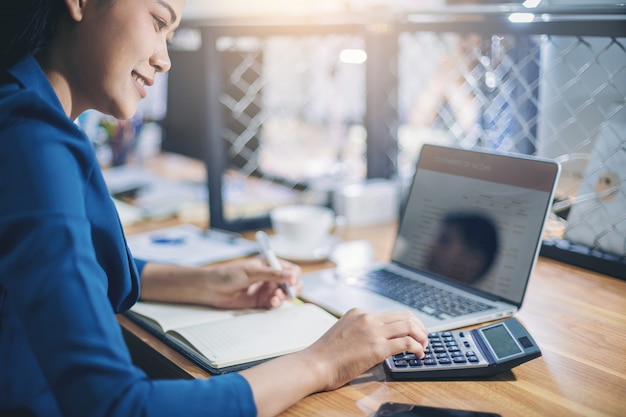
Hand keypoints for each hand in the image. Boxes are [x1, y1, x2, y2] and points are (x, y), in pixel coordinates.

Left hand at [207, 257, 301, 308]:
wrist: (212, 288)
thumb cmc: (228, 274)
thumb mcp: (252, 271)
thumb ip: (272, 274)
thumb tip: (291, 275)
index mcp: (270, 264)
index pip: (291, 269)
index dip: (294, 276)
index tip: (291, 282)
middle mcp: (270, 277)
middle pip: (291, 284)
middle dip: (292, 289)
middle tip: (288, 293)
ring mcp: (266, 289)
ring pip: (284, 295)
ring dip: (284, 297)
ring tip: (275, 298)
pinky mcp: (261, 301)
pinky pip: (275, 304)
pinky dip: (276, 304)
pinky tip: (272, 302)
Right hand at [239, 307, 427, 416]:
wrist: (315, 364)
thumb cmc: (326, 355)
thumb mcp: (344, 332)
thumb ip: (361, 331)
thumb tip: (379, 340)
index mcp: (359, 312)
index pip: (391, 313)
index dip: (406, 323)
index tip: (412, 332)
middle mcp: (368, 317)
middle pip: (404, 316)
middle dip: (419, 327)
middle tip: (424, 339)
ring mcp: (373, 331)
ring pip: (409, 325)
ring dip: (422, 336)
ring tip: (424, 346)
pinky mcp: (377, 347)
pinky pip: (406, 342)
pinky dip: (417, 347)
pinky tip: (418, 354)